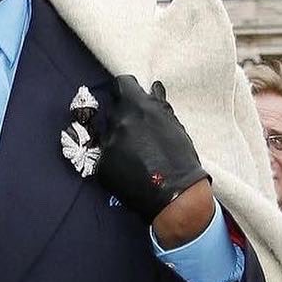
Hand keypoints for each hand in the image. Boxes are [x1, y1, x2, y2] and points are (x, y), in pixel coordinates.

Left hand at [95, 75, 208, 225]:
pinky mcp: (100, 166)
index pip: (120, 85)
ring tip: (135, 156)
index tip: (130, 98)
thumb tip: (152, 88)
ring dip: (117, 140)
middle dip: (123, 118)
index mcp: (137, 107)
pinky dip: (114, 162)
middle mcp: (118, 122)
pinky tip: (129, 170)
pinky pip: (104, 158)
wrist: (175, 196)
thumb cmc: (181, 159)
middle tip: (137, 134)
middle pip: (113, 111)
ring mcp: (107, 145)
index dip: (126, 92)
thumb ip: (159, 106)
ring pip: (107, 135)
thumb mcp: (174, 126)